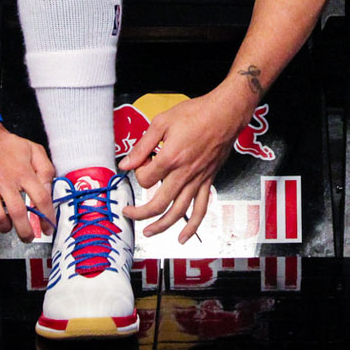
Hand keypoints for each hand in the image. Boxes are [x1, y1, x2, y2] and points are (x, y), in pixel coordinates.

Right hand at [0, 123, 54, 241]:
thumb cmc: (4, 143)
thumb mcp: (32, 149)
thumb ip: (45, 169)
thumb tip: (49, 189)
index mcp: (22, 171)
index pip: (41, 199)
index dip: (48, 217)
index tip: (48, 228)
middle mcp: (4, 181)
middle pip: (19, 215)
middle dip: (27, 232)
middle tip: (29, 236)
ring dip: (6, 228)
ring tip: (9, 224)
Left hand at [118, 88, 250, 243]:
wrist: (224, 113)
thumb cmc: (196, 113)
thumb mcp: (162, 122)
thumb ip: (142, 145)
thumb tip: (126, 163)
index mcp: (171, 157)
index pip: (145, 178)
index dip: (137, 173)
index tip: (140, 163)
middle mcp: (184, 173)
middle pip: (158, 203)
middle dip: (140, 212)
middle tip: (129, 212)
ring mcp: (197, 180)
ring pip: (178, 211)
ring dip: (162, 226)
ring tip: (149, 232)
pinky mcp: (207, 181)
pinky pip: (201, 209)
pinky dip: (192, 226)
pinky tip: (183, 236)